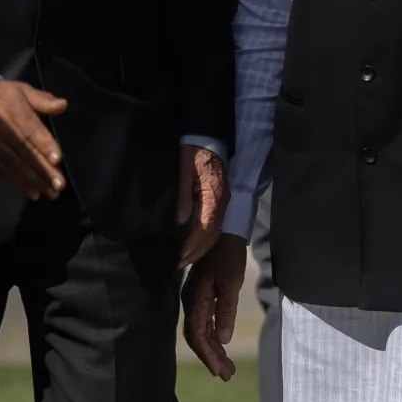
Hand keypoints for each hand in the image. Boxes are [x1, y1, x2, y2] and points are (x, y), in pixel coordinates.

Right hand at [0, 78, 66, 199]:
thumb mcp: (19, 89)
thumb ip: (41, 99)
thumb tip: (63, 104)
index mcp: (14, 112)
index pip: (30, 130)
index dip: (44, 144)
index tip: (57, 159)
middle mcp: (5, 131)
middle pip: (25, 153)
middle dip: (43, 170)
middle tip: (59, 185)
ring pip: (16, 166)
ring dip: (34, 181)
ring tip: (51, 193)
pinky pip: (5, 172)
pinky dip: (18, 184)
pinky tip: (33, 193)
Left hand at [176, 144, 226, 267]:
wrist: (206, 137)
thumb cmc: (192, 152)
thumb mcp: (183, 171)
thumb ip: (183, 197)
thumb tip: (181, 222)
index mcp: (214, 195)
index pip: (207, 227)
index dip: (194, 245)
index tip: (180, 257)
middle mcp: (222, 202)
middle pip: (213, 234)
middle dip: (197, 251)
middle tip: (179, 264)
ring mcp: (222, 202)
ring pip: (214, 232)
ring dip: (200, 247)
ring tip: (184, 258)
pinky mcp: (218, 200)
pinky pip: (213, 224)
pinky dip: (203, 238)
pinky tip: (192, 243)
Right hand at [182, 233, 247, 379]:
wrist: (223, 233)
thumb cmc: (228, 256)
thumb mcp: (231, 282)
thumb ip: (226, 310)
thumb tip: (224, 339)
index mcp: (196, 299)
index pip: (198, 335)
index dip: (208, 356)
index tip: (220, 372)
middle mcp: (191, 302)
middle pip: (197, 337)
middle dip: (211, 358)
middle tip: (227, 375)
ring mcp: (194, 300)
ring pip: (200, 332)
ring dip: (213, 351)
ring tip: (227, 368)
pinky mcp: (200, 297)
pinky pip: (203, 323)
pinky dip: (213, 338)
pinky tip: (222, 347)